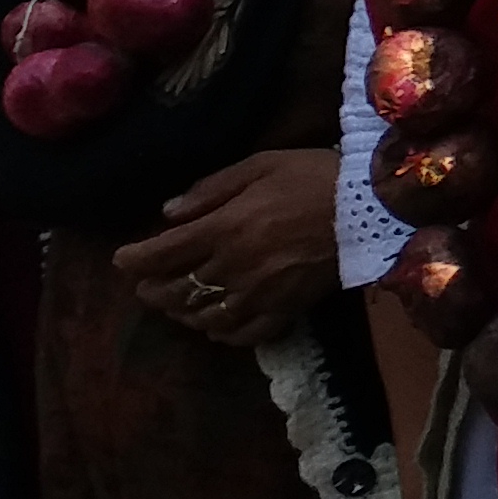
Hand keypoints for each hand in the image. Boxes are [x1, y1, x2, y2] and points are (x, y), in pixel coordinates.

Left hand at [113, 148, 340, 347]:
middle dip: (152, 290)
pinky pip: (244, 333)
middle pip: (175, 290)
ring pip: (204, 316)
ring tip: (177, 306)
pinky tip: (216, 325)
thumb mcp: (260, 165)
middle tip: (147, 285)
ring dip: (182, 313)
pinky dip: (222, 333)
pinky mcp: (286, 309)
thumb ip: (212, 188)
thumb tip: (168, 212)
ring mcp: (260, 293)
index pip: (160, 254)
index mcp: (224, 227)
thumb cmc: (315, 177)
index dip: (133, 260)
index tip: (123, 259)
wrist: (374, 206)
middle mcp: (234, 266)